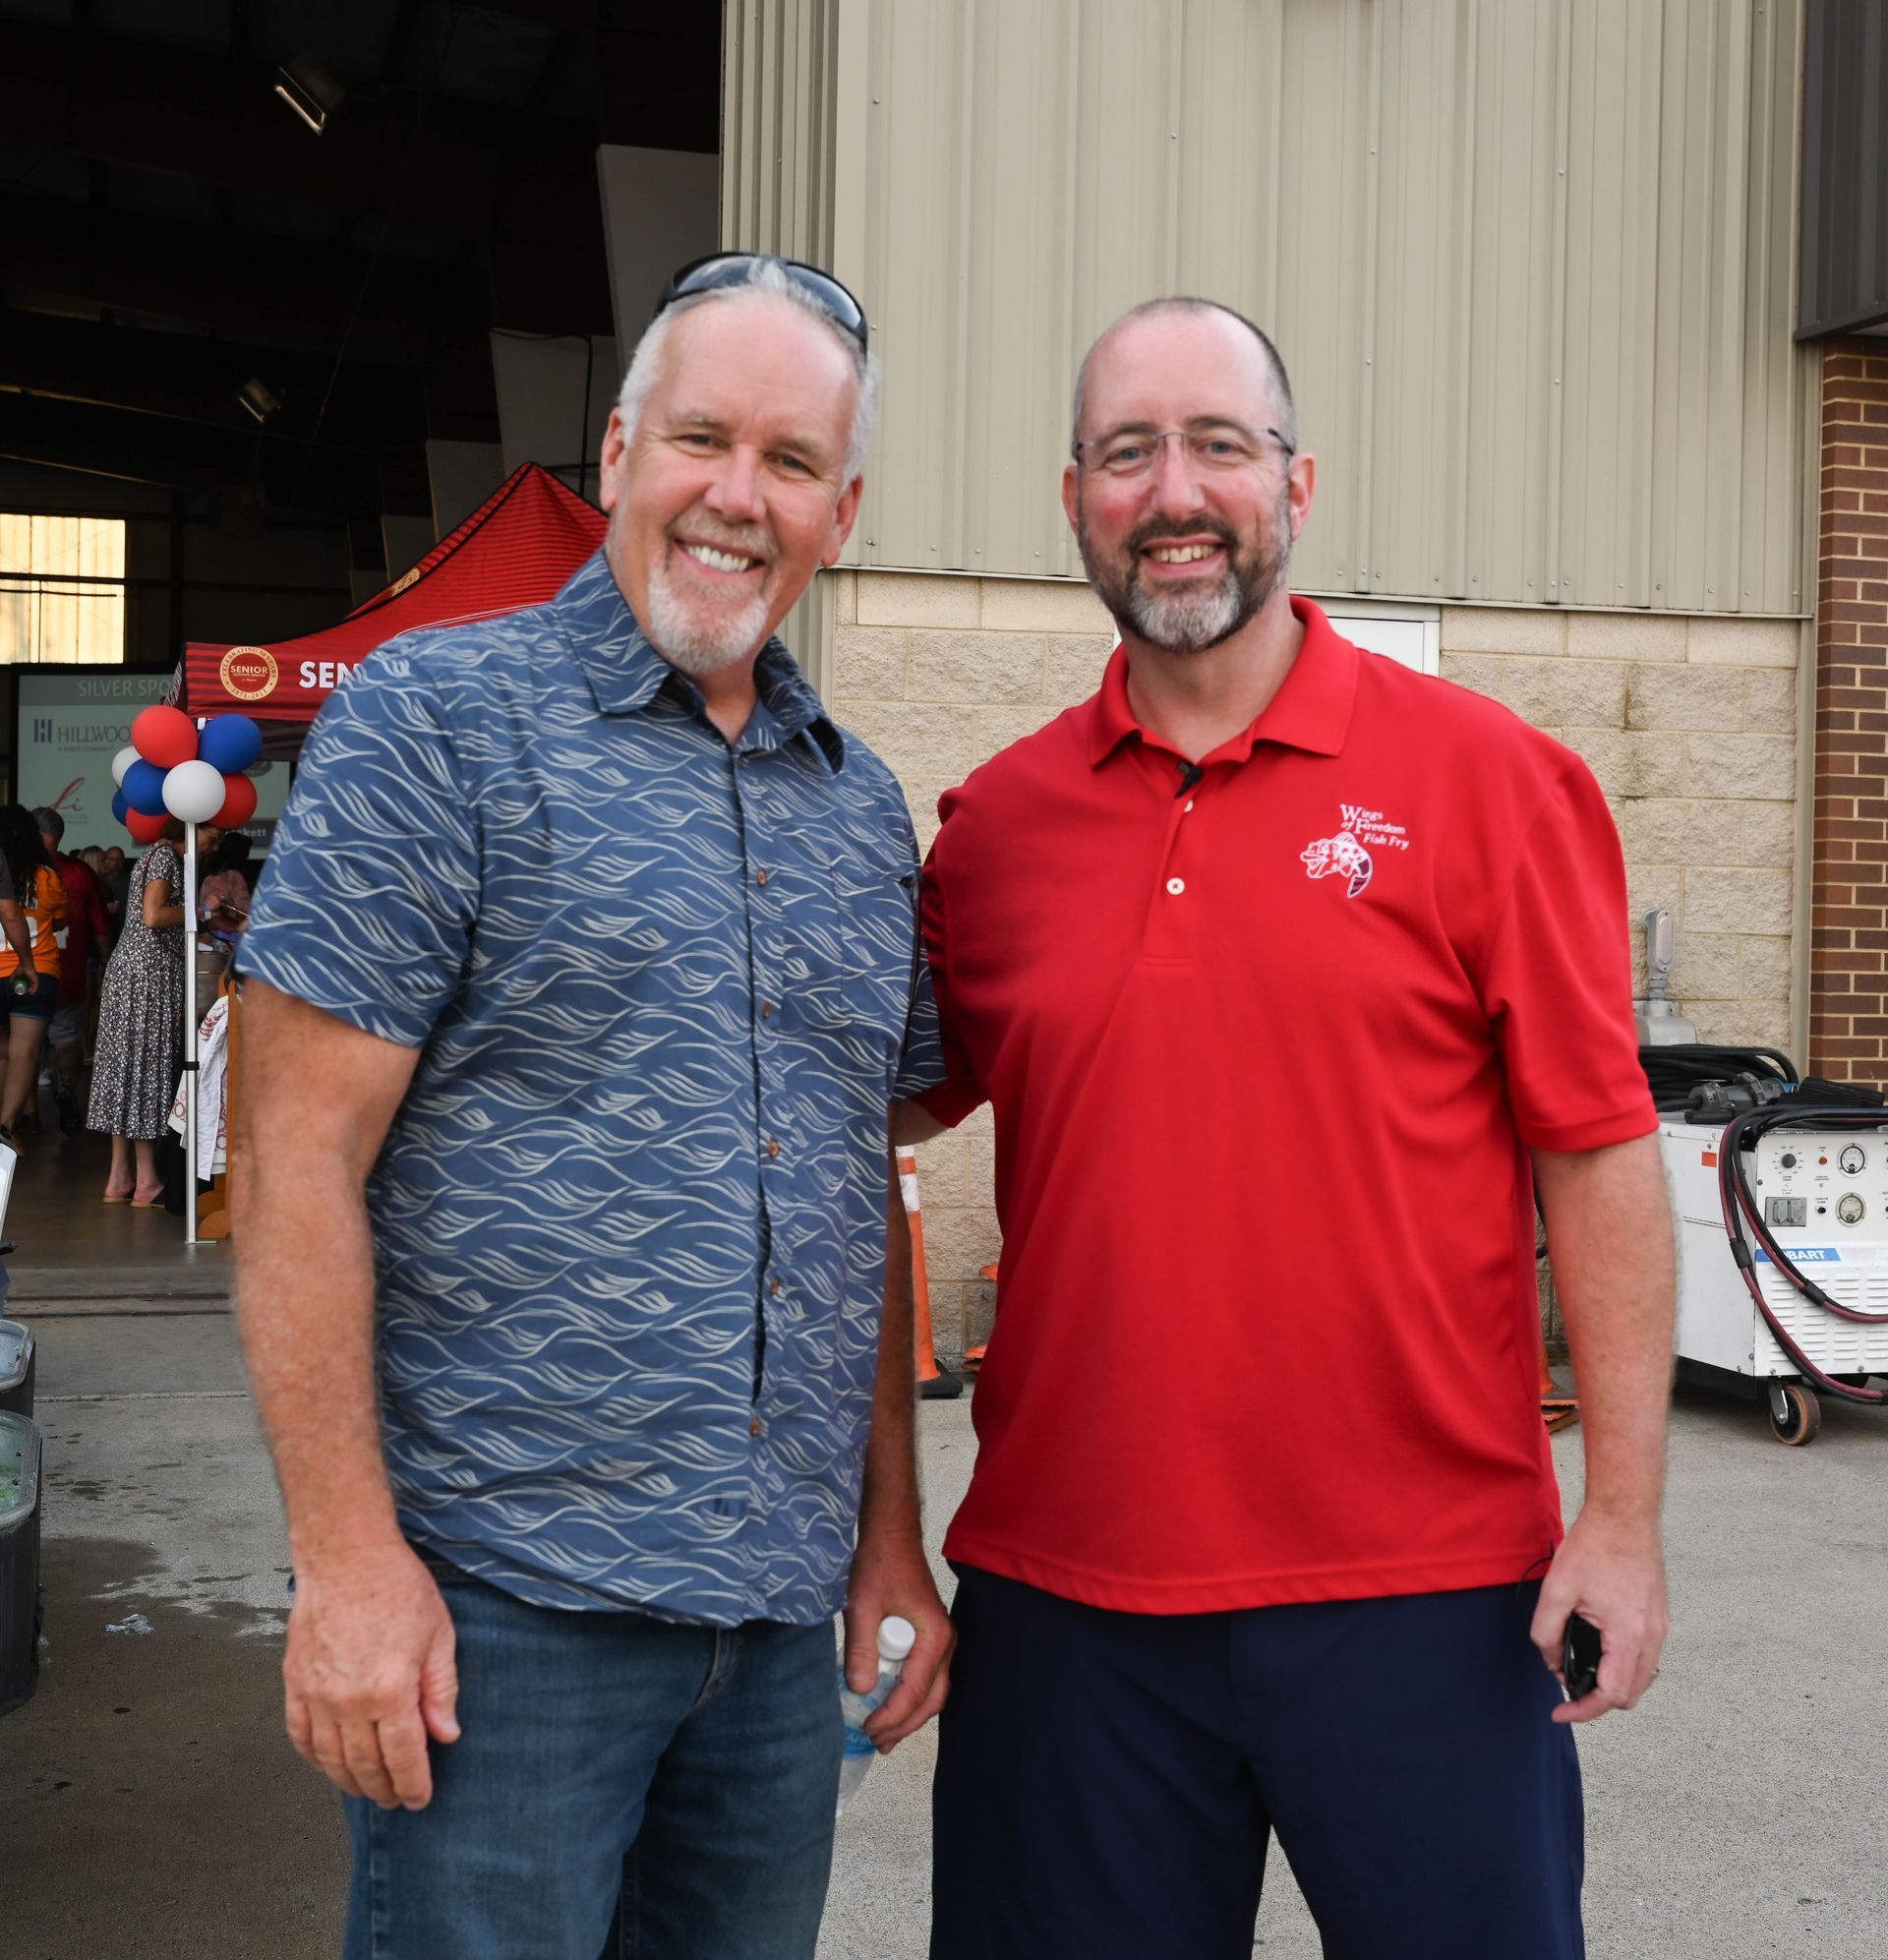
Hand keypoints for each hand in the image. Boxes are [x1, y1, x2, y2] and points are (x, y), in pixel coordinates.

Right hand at [283, 1540, 460, 1808]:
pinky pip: (300, 1736)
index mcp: (389, 1690)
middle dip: (383, 1790)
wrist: (346, 1556)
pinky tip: (329, 1765)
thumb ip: (441, 1690)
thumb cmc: (397, 1588)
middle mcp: (348, 1701)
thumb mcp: (439, 1634)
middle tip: (395, 1801)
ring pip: (330, 1759)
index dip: (413, 1784)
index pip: (403, 1757)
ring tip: (367, 1790)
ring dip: (350, 1782)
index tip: (420, 1800)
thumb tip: (445, 1735)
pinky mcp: (294, 1683)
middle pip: (365, 1766)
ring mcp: (316, 1695)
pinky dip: (315, 1758)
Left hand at [843, 1532, 953, 1750]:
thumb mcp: (863, 1606)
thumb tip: (859, 1690)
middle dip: (905, 1724)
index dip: (892, 1715)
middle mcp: (944, 1642)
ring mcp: (940, 1640)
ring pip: (932, 1691)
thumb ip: (861, 1648)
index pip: (916, 1689)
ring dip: (909, 1715)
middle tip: (877, 1741)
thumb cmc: (879, 1564)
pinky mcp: (930, 1638)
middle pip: (932, 1698)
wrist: (891, 1535)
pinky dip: (910, 1698)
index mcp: (934, 1635)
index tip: (868, 1727)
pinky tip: (890, 1707)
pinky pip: (926, 1678)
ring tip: (883, 1736)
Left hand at [1530, 1507, 1668, 1724]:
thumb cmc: (1594, 1546)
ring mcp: (1661, 1627)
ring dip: (1612, 1681)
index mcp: (1630, 1635)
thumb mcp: (1556, 1590)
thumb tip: (1552, 1663)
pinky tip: (1599, 1649)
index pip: (1611, 1695)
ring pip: (1640, 1677)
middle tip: (1567, 1687)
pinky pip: (1645, 1656)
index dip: (1582, 1710)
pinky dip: (1623, 1663)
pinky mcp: (1659, 1616)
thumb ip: (1546, 1633)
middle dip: (1597, 1699)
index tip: (1559, 1712)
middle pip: (1630, 1694)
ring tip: (1579, 1667)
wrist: (1625, 1513)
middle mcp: (1653, 1637)